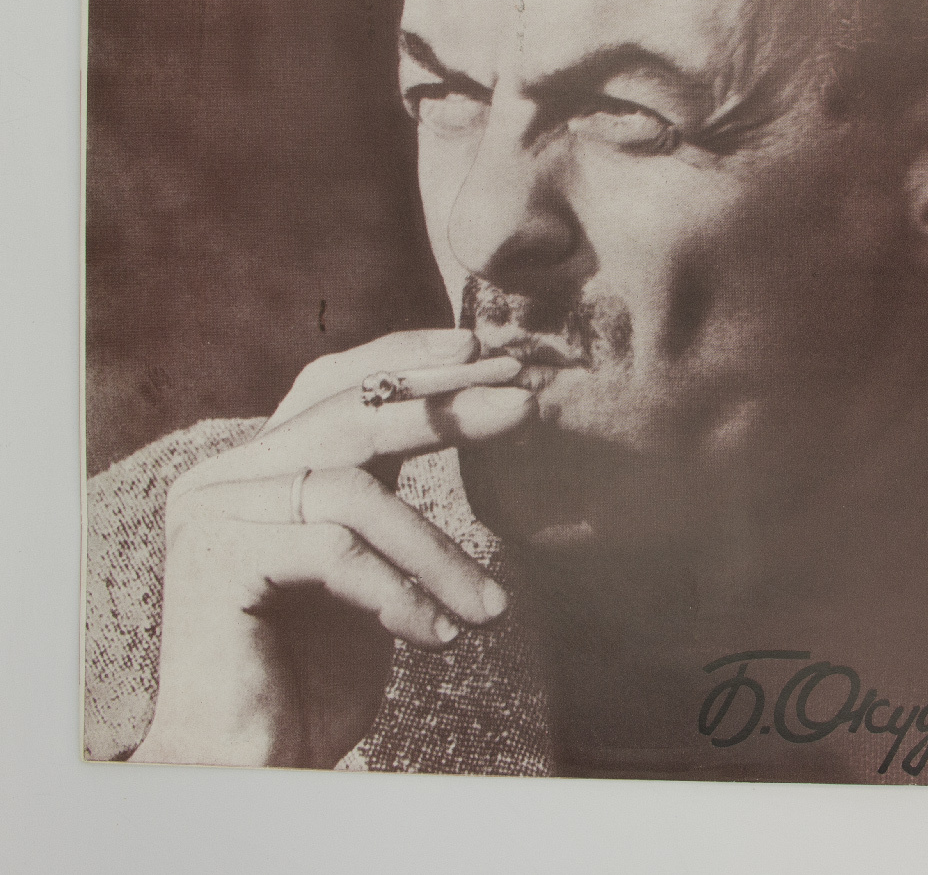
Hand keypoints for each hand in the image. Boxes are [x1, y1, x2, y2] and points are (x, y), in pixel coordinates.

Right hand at [131, 330, 533, 768]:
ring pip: (356, 492)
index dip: (405, 359)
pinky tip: (436, 637)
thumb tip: (474, 409)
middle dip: (444, 407)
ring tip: (490, 608)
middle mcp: (227, 475)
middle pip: (349, 414)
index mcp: (260, 466)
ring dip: (438, 552)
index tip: (480, 352)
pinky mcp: (215, 558)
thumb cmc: (316, 667)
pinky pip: (336, 549)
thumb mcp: (368, 559)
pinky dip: (399, 592)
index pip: (334, 385)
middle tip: (523, 405)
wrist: (251, 766)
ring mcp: (214, 511)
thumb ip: (387, 489)